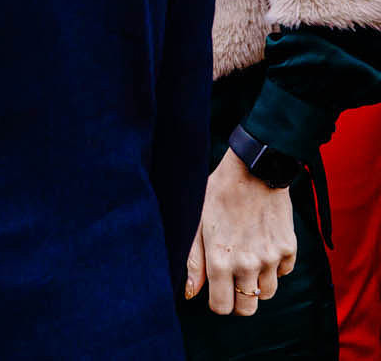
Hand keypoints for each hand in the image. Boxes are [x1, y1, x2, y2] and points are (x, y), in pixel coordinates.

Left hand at [185, 148, 298, 315]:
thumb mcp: (196, 223)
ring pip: (268, 293)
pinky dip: (274, 267)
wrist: (252, 172)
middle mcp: (247, 264)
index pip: (222, 306)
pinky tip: (262, 246)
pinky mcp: (289, 249)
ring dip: (257, 284)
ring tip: (247, 261)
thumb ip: (193, 261)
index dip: (218, 303)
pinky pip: (283, 273)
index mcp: (220, 260)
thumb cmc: (217, 195)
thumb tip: (191, 293)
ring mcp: (271, 258)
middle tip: (233, 283)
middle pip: (248, 308)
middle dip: (239, 301)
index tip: (216, 292)